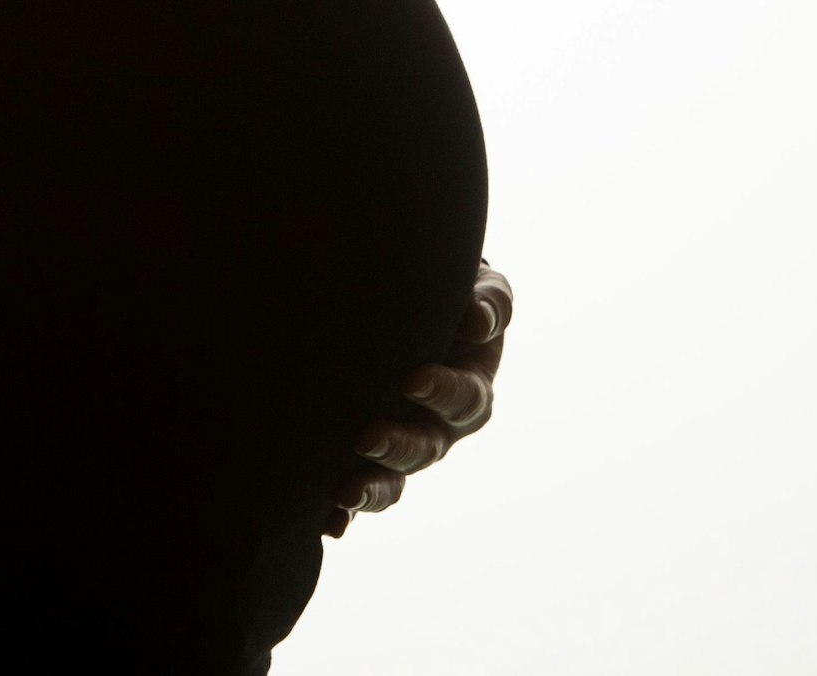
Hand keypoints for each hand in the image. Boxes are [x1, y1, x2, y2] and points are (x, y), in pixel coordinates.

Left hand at [321, 258, 513, 538]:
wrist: (408, 304)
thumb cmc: (454, 298)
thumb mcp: (482, 292)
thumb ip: (489, 304)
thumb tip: (477, 321)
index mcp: (470, 390)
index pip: (465, 399)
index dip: (443, 392)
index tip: (413, 380)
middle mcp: (440, 429)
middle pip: (426, 448)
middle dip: (398, 446)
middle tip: (366, 437)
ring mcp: (405, 448)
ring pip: (394, 480)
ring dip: (372, 489)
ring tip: (344, 493)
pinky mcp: (370, 460)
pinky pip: (361, 494)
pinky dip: (346, 513)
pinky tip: (328, 524)